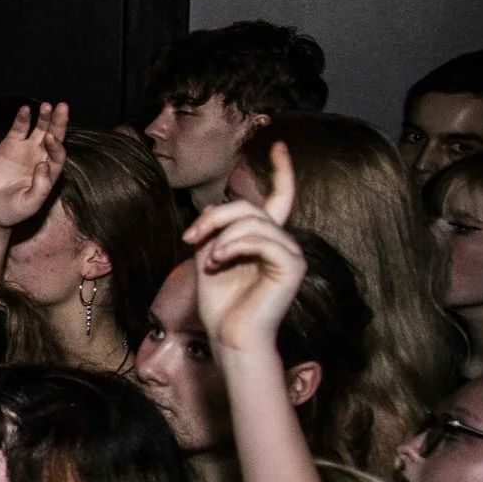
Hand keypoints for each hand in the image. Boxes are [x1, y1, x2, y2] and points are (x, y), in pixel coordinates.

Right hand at [0, 101, 69, 229]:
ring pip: (39, 129)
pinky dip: (23, 119)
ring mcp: (26, 151)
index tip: (50, 140)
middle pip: (54, 136)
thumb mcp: (28, 205)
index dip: (56, 145)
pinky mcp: (9, 146)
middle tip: (63, 107)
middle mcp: (41, 158)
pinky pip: (19, 129)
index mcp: (49, 173)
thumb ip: (40, 187)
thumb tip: (44, 164)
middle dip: (59, 122)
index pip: (58, 154)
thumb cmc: (10, 212)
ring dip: (44, 117)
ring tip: (47, 105)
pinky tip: (25, 110)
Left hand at [186, 142, 303, 355]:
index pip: (278, 197)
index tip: (280, 145)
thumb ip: (215, 230)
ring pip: (253, 221)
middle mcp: (282, 241)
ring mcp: (290, 253)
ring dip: (221, 237)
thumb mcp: (209, 256)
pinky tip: (218, 261)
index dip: (281, 170)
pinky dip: (233, 246)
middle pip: (250, 207)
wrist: (229, 335)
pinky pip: (262, 240)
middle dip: (214, 217)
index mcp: (265, 238)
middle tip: (190, 239)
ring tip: (208, 260)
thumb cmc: (219, 303)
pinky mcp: (292, 266)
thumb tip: (217, 208)